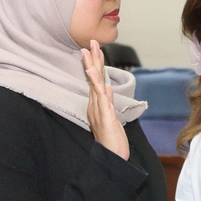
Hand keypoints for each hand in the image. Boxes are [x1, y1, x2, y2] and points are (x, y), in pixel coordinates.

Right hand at [83, 41, 128, 160]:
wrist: (111, 158)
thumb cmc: (111, 141)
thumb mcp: (110, 119)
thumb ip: (107, 104)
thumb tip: (106, 89)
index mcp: (97, 104)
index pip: (96, 80)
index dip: (95, 64)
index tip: (94, 49)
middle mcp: (95, 105)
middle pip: (93, 78)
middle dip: (92, 59)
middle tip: (90, 42)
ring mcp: (98, 110)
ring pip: (94, 84)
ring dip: (92, 67)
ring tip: (89, 51)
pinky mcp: (104, 116)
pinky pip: (100, 97)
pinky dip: (97, 84)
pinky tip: (94, 73)